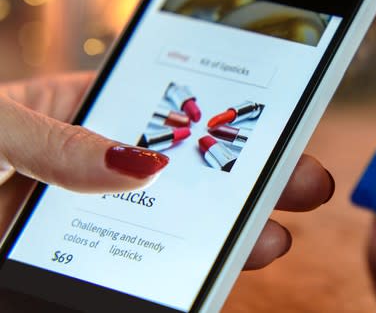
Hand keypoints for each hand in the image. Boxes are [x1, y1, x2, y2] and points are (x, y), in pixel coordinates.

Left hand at [0, 73, 334, 270]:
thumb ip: (55, 137)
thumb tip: (136, 162)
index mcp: (76, 114)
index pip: (167, 110)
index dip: (225, 115)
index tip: (277, 122)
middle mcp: (88, 170)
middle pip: (184, 174)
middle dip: (249, 178)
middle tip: (304, 181)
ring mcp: (86, 224)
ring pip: (167, 229)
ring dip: (224, 234)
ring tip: (267, 237)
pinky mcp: (76, 268)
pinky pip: (134, 275)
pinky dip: (174, 281)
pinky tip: (209, 281)